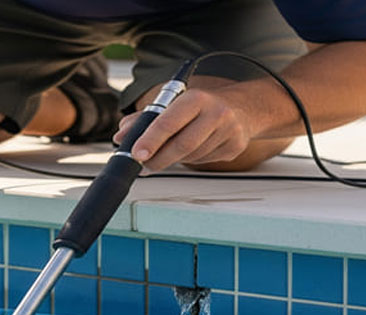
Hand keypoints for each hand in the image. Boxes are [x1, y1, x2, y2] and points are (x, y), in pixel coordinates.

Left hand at [112, 88, 254, 171]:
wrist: (243, 107)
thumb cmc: (202, 105)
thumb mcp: (173, 104)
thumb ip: (144, 120)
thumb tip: (122, 137)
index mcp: (196, 98)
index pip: (169, 122)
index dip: (150, 141)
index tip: (136, 154)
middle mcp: (216, 113)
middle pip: (181, 146)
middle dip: (158, 159)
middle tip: (143, 165)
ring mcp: (229, 131)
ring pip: (190, 156)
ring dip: (174, 159)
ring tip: (169, 151)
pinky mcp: (235, 147)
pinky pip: (203, 161)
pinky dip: (190, 159)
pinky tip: (192, 149)